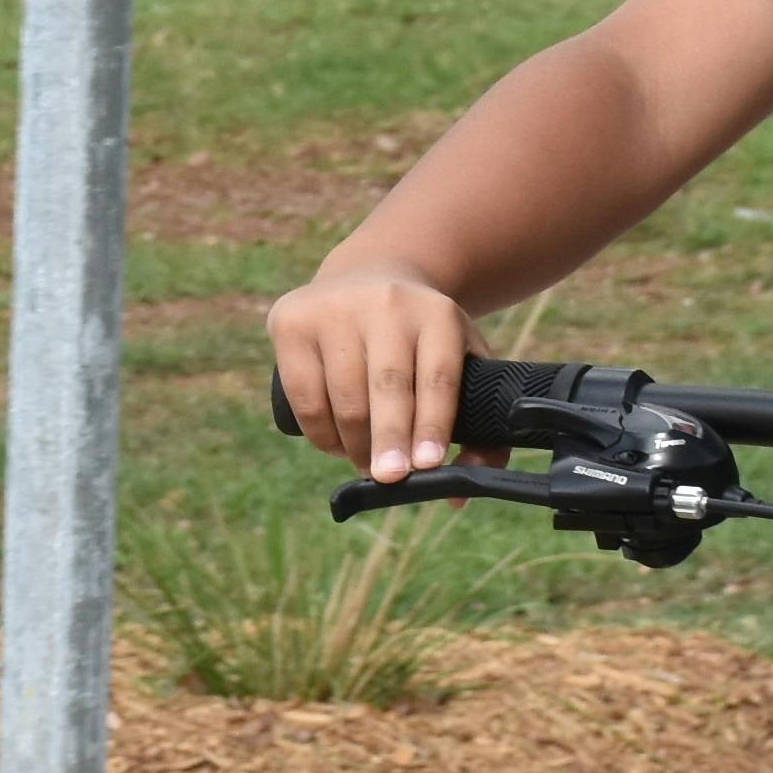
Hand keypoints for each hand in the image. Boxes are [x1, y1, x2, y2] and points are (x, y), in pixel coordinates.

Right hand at [266, 260, 469, 475]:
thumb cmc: (421, 342)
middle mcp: (387, 304)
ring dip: (354, 445)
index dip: (433, 423)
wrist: (368, 276)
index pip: (437, 375)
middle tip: (391, 478)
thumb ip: (479, 429)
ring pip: (344, 397)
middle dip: (390, 440)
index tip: (427, 465)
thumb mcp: (463, 361)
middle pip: (388, 385)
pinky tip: (337, 444)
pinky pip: (304, 396)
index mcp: (437, 314)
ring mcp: (335, 309)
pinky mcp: (292, 321)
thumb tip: (458, 495)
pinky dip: (321, 434)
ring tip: (367, 464)